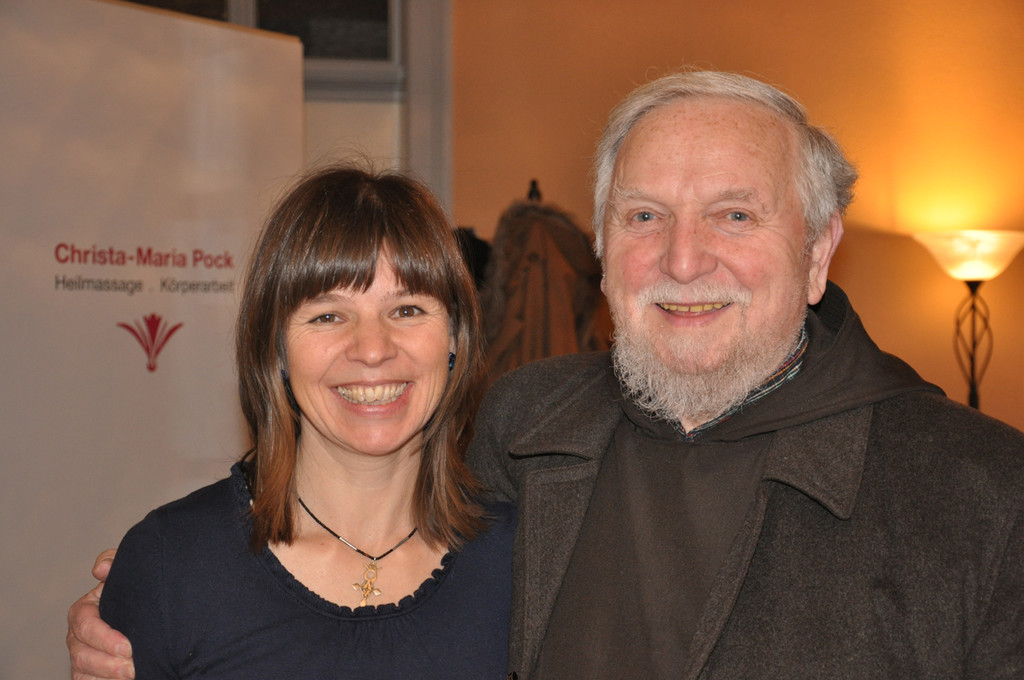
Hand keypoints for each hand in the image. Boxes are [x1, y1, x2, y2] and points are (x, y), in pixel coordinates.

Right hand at [67, 549, 134, 679]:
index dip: (104, 638)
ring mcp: (82, 657)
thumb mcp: (126, 574)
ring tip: (134, 674)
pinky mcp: (89, 675)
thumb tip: (100, 568)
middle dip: (108, 664)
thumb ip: (114, 563)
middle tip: (133, 667)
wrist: (147, 614)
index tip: (128, 647)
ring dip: (109, 676)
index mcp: (83, 611)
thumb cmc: (134, 593)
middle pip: (83, 655)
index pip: (85, 624)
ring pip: (84, 673)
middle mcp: (78, 637)